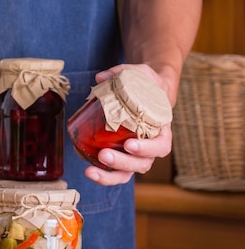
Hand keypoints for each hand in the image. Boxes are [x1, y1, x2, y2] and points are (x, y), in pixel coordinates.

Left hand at [85, 64, 174, 185]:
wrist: (146, 92)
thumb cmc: (146, 85)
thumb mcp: (139, 73)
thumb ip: (121, 73)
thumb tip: (100, 78)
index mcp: (161, 130)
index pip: (161, 145)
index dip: (147, 149)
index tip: (130, 144)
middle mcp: (151, 147)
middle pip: (142, 164)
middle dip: (123, 162)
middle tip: (104, 155)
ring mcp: (136, 156)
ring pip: (127, 173)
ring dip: (110, 175)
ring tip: (90, 171)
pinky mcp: (121, 157)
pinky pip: (114, 172)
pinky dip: (102, 174)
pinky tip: (87, 169)